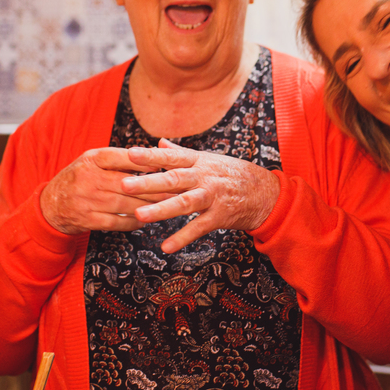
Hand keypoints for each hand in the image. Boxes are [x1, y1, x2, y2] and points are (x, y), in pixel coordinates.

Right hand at [40, 148, 169, 234]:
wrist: (50, 206)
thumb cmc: (80, 179)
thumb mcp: (92, 162)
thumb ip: (118, 159)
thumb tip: (152, 158)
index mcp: (92, 159)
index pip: (120, 157)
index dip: (142, 162)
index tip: (162, 167)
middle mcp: (89, 178)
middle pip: (127, 184)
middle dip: (154, 189)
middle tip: (175, 192)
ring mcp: (88, 200)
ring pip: (125, 204)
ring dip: (148, 207)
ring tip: (165, 207)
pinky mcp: (88, 220)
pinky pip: (117, 223)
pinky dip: (133, 222)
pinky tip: (145, 221)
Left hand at [121, 139, 280, 252]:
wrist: (265, 192)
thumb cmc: (231, 174)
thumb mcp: (208, 159)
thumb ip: (181, 154)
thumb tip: (159, 142)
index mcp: (198, 161)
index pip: (170, 157)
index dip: (150, 156)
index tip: (129, 154)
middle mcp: (204, 177)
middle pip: (173, 179)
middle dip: (148, 182)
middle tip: (124, 184)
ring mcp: (212, 196)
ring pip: (184, 203)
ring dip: (160, 209)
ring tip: (138, 216)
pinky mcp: (220, 216)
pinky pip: (199, 228)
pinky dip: (182, 237)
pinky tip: (166, 246)